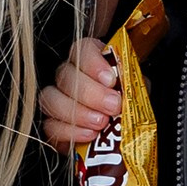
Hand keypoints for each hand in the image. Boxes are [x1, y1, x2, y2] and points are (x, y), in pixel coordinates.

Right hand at [39, 35, 120, 154]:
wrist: (123, 135)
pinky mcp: (52, 126)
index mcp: (90, 60)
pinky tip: (90, 134)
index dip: (93, 63)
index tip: (111, 80)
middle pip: (65, 75)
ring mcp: (56, 100)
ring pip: (51, 99)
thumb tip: (130, 87)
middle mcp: (68, 75)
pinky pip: (50, 126)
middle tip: (113, 106)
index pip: (82, 50)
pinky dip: (70, 131)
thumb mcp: (136, 90)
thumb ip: (132, 85)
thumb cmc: (127, 107)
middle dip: (90, 92)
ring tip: (102, 123)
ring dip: (78, 112)